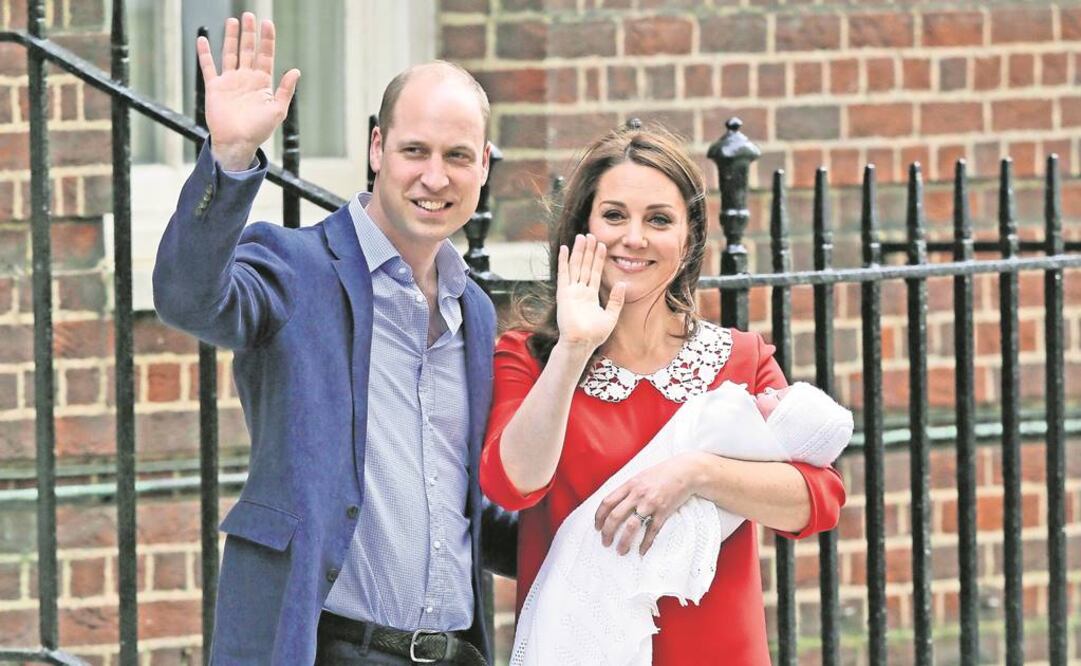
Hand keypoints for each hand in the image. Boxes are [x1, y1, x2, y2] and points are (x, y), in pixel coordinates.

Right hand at [196, 13, 300, 169]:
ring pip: (230, 54)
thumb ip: (285, 89)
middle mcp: (246, 79)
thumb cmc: (259, 130)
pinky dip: (205, 54)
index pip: (265, 55)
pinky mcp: (215, 87)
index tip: (268, 24)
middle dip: (249, 33)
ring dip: (231, 38)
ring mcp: (230, 81)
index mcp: (262, 83)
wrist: (237, 142)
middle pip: (248, 50)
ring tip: (233, 21)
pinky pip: (209, 67)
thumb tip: (295, 71)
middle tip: (249, 16)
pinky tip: (203, 40)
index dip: (267, 40)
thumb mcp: (278, 110)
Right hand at [555, 234, 626, 350]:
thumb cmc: (594, 335)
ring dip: (578, 251)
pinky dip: (564, 261)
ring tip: (582, 237)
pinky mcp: (564, 293)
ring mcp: (571, 291)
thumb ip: (616, 300)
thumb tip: (622, 284)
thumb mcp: (610, 316)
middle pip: (585, 266)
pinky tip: (565, 249)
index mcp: (590, 296)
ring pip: (576, 266)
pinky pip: (564, 273)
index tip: (602, 245)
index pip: (595, 272)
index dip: (598, 259)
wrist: (581, 343)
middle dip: (588, 250)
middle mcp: (580, 291)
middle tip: (591, 234)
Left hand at [594, 453, 700, 555]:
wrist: (685, 471)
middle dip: (607, 532)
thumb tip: (615, 504)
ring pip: (631, 526)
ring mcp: (650, 503)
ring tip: (620, 551)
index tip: (597, 527)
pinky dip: (646, 543)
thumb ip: (628, 489)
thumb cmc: (662, 473)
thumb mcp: (640, 476)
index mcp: (630, 484)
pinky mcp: (663, 511)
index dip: (599, 516)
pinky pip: (652, 531)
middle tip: (605, 542)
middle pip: (616, 516)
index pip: (607, 502)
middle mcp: (638, 494)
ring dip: (624, 541)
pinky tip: (641, 551)